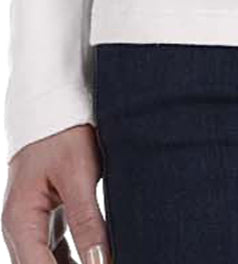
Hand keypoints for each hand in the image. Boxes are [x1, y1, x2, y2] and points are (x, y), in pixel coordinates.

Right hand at [2, 125, 109, 263]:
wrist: (54, 103)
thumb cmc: (63, 134)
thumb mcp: (79, 175)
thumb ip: (87, 221)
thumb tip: (100, 262)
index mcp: (21, 221)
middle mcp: (19, 229)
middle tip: (104, 262)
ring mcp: (29, 225)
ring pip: (46, 263)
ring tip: (103, 259)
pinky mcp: (42, 218)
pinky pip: (52, 252)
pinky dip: (71, 259)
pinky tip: (95, 257)